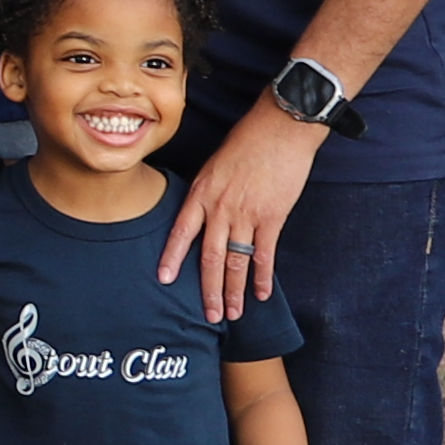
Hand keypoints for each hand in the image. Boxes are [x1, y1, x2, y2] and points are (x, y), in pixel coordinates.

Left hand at [160, 97, 323, 316]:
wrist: (280, 129)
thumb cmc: (247, 142)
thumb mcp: (214, 166)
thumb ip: (206, 194)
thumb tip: (201, 216)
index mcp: (201, 194)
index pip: (181, 232)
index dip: (172, 258)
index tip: (164, 279)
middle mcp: (220, 208)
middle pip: (210, 258)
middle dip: (208, 290)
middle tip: (208, 315)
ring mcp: (247, 215)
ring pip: (237, 262)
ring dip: (234, 291)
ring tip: (232, 313)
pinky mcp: (273, 217)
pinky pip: (265, 255)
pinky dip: (263, 277)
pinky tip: (261, 294)